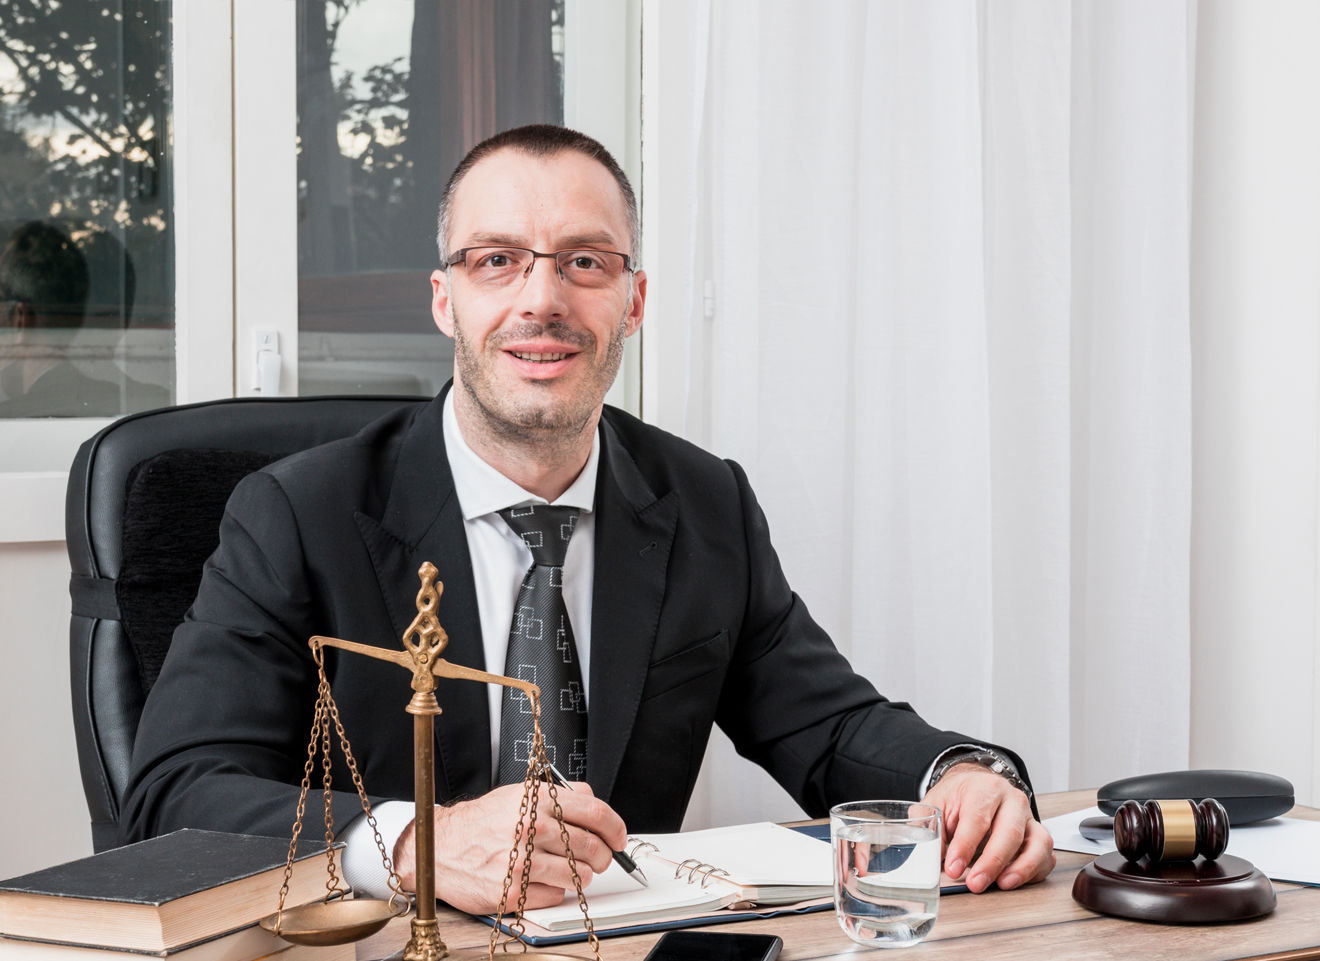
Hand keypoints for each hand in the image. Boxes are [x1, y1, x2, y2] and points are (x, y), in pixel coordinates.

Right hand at [392, 780, 627, 913]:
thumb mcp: (519, 795)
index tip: (619, 839)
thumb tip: (592, 797)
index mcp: (539, 801)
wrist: (442, 848)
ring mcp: (524, 861)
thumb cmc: (481, 823)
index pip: (597, 812)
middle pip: (594, 848)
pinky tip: (540, 881)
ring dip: (581, 876)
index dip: (616, 828)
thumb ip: (558, 795)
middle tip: (598, 860)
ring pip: (580, 875)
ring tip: (567, 870)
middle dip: (603, 857)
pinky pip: (556, 895)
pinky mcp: (515, 890)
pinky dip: (554, 890)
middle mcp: (534, 828)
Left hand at [921, 763, 1054, 892]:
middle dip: (992, 863)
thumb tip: (929, 859)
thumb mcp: (936, 805)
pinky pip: (1046, 856)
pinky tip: (1015, 881)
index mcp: (984, 788)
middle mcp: (1012, 800)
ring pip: (1038, 844)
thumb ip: (931, 829)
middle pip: (1010, 832)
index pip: (977, 818)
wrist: (977, 784)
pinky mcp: (1039, 835)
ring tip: (1002, 884)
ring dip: (1022, 869)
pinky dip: (1035, 872)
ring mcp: (1029, 818)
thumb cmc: (958, 797)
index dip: (965, 846)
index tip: (953, 868)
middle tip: (975, 884)